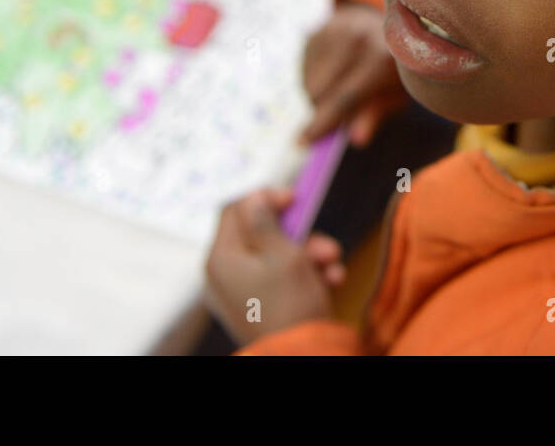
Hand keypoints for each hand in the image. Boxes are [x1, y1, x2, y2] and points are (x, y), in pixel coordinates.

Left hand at [204, 188, 344, 345]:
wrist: (300, 356)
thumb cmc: (289, 305)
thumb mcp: (282, 253)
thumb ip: (266, 220)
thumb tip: (255, 198)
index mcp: (221, 258)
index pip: (234, 210)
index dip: (263, 197)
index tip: (293, 197)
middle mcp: (227, 274)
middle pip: (260, 235)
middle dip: (299, 233)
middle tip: (322, 238)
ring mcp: (243, 292)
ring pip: (277, 256)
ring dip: (310, 254)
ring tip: (333, 263)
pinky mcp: (262, 307)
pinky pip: (283, 279)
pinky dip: (307, 276)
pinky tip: (331, 281)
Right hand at [300, 1, 407, 147]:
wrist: (390, 27)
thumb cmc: (392, 70)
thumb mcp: (394, 95)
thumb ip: (374, 114)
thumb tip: (357, 141)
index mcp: (381, 57)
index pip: (345, 97)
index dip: (322, 122)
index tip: (301, 143)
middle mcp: (356, 38)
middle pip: (319, 91)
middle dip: (320, 110)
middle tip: (336, 115)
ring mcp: (335, 29)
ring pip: (308, 82)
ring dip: (317, 95)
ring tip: (341, 86)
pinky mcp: (319, 29)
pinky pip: (302, 68)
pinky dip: (313, 78)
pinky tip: (334, 71)